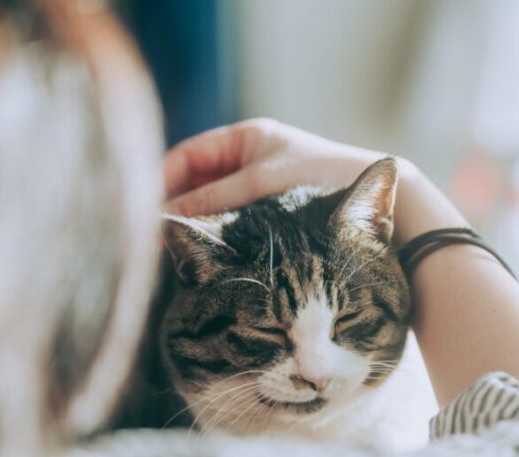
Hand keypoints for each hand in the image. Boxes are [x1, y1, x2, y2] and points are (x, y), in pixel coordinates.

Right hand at [163, 118, 465, 245]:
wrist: (376, 202)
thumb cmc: (321, 180)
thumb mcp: (261, 186)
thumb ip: (213, 199)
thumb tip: (165, 219)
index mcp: (246, 138)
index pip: (187, 155)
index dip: (160, 181)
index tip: (143, 213)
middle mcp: (250, 160)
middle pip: (197, 183)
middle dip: (176, 209)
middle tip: (156, 242)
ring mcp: (261, 189)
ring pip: (215, 207)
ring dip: (198, 227)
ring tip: (178, 254)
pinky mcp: (273, 215)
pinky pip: (235, 223)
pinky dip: (220, 237)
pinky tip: (210, 257)